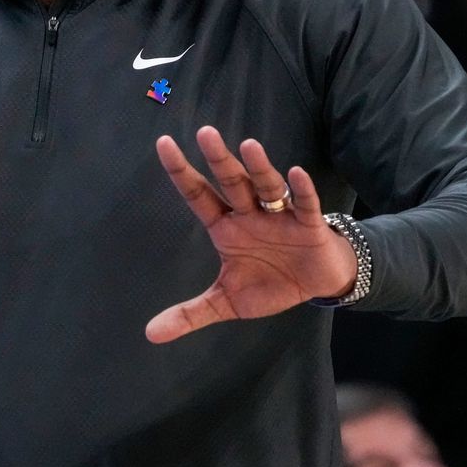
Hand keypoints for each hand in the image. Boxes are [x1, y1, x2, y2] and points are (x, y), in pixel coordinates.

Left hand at [145, 126, 356, 343]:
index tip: (163, 143)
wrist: (316, 285)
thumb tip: (150, 334)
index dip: (181, 171)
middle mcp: (249, 214)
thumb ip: (190, 313)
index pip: (198, 195)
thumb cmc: (269, 282)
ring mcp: (279, 216)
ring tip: (249, 146)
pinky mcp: (309, 225)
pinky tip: (295, 174)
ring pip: (266, 187)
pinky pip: (304, 204)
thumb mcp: (226, 301)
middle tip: (205, 133)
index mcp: (225, 226)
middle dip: (219, 160)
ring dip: (259, 168)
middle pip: (231, 183)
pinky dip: (301, 190)